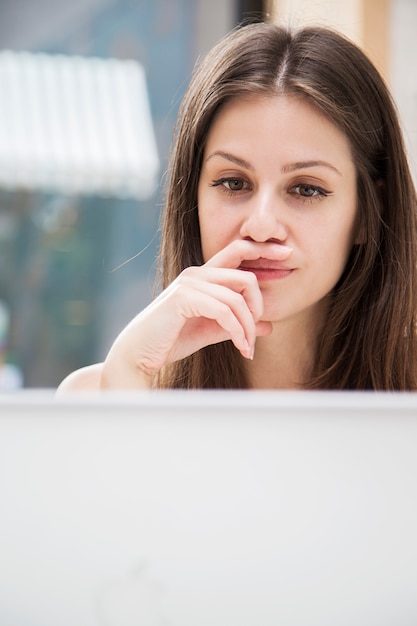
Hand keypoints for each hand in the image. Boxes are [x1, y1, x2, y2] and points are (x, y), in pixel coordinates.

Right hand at [100, 239, 292, 388]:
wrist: (139, 354)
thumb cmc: (172, 340)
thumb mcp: (213, 331)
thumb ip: (238, 324)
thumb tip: (268, 326)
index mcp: (203, 276)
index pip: (238, 251)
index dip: (264, 249)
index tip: (287, 253)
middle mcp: (197, 274)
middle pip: (245, 276)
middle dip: (259, 305)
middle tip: (256, 330)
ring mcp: (189, 283)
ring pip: (237, 297)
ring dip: (247, 326)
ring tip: (246, 348)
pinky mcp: (183, 299)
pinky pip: (224, 310)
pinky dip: (237, 331)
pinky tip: (240, 347)